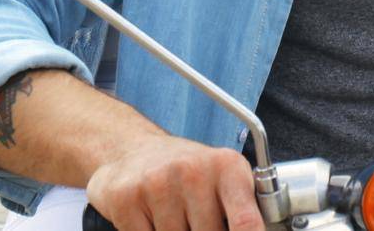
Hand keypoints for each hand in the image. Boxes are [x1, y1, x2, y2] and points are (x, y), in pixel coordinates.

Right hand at [86, 135, 262, 230]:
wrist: (132, 149)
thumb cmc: (186, 173)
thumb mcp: (224, 181)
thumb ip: (243, 212)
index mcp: (227, 166)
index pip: (246, 223)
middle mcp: (193, 171)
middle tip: (197, 219)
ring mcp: (158, 183)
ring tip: (174, 215)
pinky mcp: (127, 198)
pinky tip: (151, 217)